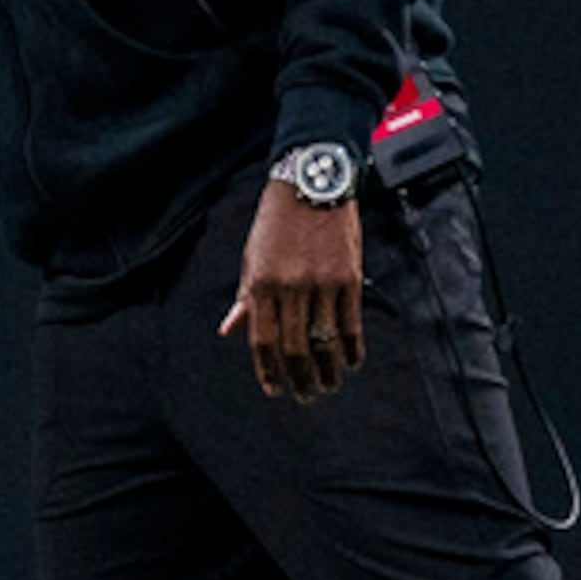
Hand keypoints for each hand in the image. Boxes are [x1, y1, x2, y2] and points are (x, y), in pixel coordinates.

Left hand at [220, 185, 363, 402]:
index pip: (262, 341)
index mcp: (261, 285)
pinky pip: (351, 323)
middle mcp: (290, 287)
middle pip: (295, 348)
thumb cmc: (276, 223)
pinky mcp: (348, 277)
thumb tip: (228, 330)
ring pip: (325, 341)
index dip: (268, 371)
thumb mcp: (252, 257)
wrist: (311, 183)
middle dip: (300, 379)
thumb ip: (245, 298)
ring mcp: (321, 283)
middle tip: (306, 396)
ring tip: (329, 386)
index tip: (275, 390)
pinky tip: (351, 362)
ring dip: (328, 371)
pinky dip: (352, 348)